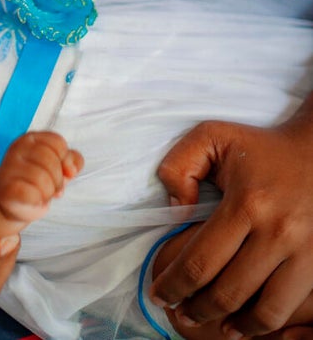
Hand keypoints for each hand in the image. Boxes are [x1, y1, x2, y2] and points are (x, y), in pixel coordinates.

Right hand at [0, 131, 82, 223]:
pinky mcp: (7, 189)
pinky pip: (31, 194)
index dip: (66, 160)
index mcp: (31, 138)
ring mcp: (10, 168)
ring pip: (43, 180)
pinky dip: (38, 200)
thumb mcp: (56, 166)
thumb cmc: (36, 181)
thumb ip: (71, 160)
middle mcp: (18, 148)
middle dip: (58, 180)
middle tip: (52, 188)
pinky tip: (34, 200)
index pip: (58, 143)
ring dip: (48, 193)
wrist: (10, 202)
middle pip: (52, 161)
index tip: (63, 173)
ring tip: (42, 195)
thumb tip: (71, 170)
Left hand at [152, 107, 312, 335]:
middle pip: (229, 292)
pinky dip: (265, 325)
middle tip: (180, 314)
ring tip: (214, 325)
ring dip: (233, 326)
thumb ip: (180, 165)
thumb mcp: (212, 137)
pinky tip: (247, 324)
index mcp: (247, 203)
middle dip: (198, 310)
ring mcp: (304, 253)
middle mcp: (278, 233)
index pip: (201, 261)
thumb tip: (177, 210)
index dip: (174, 285)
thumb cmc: (261, 148)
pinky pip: (290, 309)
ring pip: (264, 311)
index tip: (159, 294)